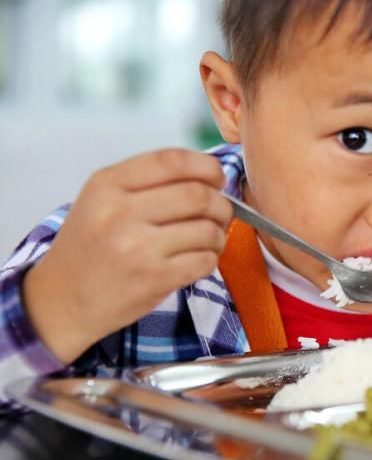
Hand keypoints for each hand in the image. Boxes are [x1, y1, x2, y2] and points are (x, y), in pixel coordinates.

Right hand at [22, 149, 231, 362]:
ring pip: (207, 229)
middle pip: (198, 195)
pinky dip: (211, 259)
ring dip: (218, 235)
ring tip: (209, 240)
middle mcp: (120, 212)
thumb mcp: (102, 200)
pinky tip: (199, 259)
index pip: (172, 160)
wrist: (62, 299)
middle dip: (221, 204)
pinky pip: (205, 260)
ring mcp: (137, 247)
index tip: (216, 178)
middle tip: (220, 214)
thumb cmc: (90, 247)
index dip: (207, 167)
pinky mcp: (153, 278)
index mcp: (107, 184)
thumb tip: (210, 178)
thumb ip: (148, 182)